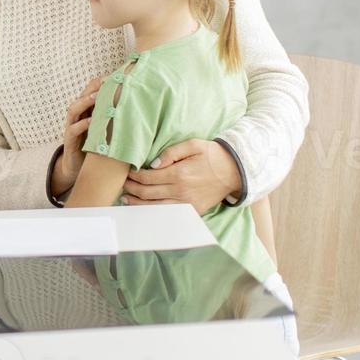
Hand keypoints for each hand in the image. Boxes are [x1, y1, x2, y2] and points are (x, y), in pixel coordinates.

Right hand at [53, 76, 105, 194]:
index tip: (116, 77)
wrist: (78, 168)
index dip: (101, 84)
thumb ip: (116, 119)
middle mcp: (78, 116)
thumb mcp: (107, 130)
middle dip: (93, 88)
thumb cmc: (97, 147)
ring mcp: (72, 127)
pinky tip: (92, 122)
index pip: (91, 92)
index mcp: (87, 111)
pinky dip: (82, 124)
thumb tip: (141, 109)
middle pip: (82, 96)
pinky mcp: (69, 140)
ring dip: (84, 102)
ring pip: (74, 109)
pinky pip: (73, 129)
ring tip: (96, 97)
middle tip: (105, 82)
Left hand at [122, 138, 241, 213]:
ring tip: (126, 199)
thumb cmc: (213, 155)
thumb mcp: (193, 145)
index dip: (134, 176)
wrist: (236, 171)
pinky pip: (168, 214)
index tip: (128, 173)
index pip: (147, 178)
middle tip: (123, 185)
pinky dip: (154, 212)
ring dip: (137, 204)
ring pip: (154, 207)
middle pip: (146, 193)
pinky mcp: (193, 211)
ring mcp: (186, 204)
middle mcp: (180, 191)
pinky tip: (145, 208)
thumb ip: (170, 153)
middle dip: (131, 189)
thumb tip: (153, 165)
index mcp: (178, 174)